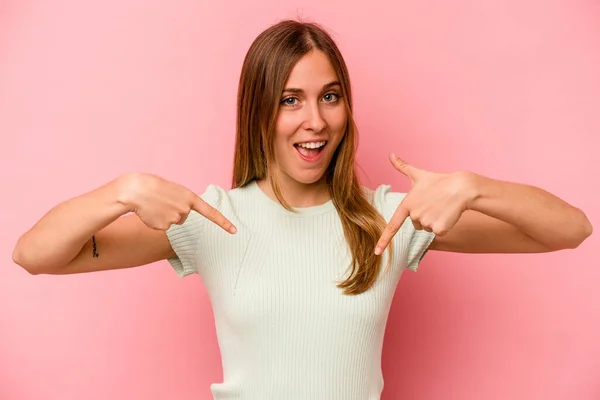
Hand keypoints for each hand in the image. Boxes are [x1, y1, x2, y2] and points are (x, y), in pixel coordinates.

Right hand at [117, 172, 236, 233]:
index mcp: (190, 198)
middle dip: (174, 210)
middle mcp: (185, 210)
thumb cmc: (153, 186)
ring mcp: (175, 219)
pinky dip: (156, 220)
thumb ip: (182, 202)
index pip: (211, 213)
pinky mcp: (164, 227)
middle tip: (163, 200)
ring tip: (155, 204)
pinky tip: (150, 212)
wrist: (135, 190)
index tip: (235, 231)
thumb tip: (179, 217)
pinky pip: (163, 226)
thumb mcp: (174, 190)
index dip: (223, 222)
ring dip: (164, 215)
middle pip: (184, 217)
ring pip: (173, 222)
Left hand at [374, 154, 475, 254]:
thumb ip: (402, 167)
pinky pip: (439, 232)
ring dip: (435, 220)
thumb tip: (391, 154)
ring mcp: (426, 223)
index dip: (384, 240)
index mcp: (407, 205)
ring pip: (428, 228)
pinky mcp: (439, 229)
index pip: (392, 225)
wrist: (461, 187)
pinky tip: (448, 214)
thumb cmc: (439, 181)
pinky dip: (444, 225)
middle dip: (425, 216)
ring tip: (441, 207)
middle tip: (434, 203)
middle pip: (416, 224)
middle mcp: (414, 215)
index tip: (376, 252)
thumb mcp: (418, 174)